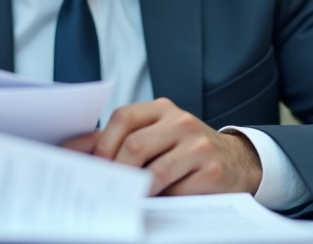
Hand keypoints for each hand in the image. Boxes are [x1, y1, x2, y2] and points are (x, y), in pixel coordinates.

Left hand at [61, 98, 261, 196]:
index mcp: (161, 109)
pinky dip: (161, 200)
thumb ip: (123, 140)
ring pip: (154, 171)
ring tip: (127, 200)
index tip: (90, 166)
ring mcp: (198, 145)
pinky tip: (156, 203)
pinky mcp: (212, 171)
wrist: (237, 161)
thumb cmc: (186, 150)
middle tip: (105, 190)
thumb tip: (76, 152)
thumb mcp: (158, 135)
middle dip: (115, 172)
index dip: (102, 144)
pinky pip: (176, 190)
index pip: (123, 117)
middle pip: (135, 145)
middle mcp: (180, 121)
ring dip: (136, 190)